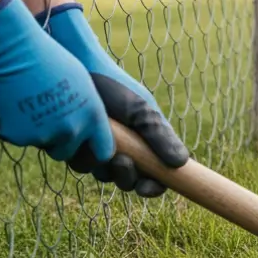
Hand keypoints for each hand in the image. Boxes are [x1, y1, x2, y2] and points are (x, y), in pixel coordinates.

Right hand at [0, 0, 113, 164]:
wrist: (14, 49)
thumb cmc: (49, 58)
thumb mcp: (81, 83)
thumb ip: (86, 109)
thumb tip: (86, 127)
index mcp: (94, 116)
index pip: (104, 152)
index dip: (94, 150)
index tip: (86, 147)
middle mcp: (73, 129)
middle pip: (66, 153)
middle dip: (56, 142)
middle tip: (45, 121)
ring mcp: (46, 135)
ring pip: (40, 144)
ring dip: (33, 132)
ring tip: (27, 104)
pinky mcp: (19, 136)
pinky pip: (14, 138)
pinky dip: (8, 126)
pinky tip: (8, 104)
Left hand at [37, 3, 188, 196]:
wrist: (77, 70)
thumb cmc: (114, 87)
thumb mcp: (141, 111)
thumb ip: (160, 136)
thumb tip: (182, 163)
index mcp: (146, 144)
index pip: (155, 175)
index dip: (153, 186)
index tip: (148, 187)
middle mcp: (124, 150)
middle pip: (129, 181)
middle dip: (126, 178)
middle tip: (121, 162)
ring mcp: (99, 150)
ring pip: (103, 175)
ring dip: (103, 165)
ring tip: (101, 143)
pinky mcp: (75, 147)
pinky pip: (81, 164)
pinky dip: (84, 154)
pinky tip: (83, 137)